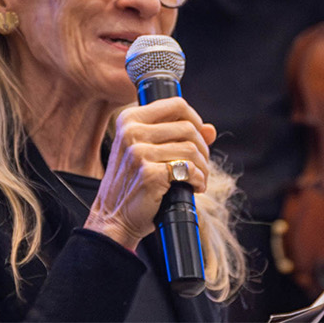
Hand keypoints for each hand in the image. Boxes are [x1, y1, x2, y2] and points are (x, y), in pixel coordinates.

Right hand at [84, 97, 215, 250]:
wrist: (113, 218)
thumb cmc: (132, 182)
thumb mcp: (147, 150)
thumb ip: (177, 134)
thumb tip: (210, 130)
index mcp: (129, 119)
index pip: (176, 105)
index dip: (195, 119)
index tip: (199, 136)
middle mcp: (131, 132)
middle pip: (188, 128)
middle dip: (202, 148)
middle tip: (200, 164)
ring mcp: (138, 153)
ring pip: (191, 150)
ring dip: (202, 167)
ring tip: (197, 178)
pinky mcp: (149, 173)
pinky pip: (189, 170)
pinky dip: (198, 180)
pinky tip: (194, 187)